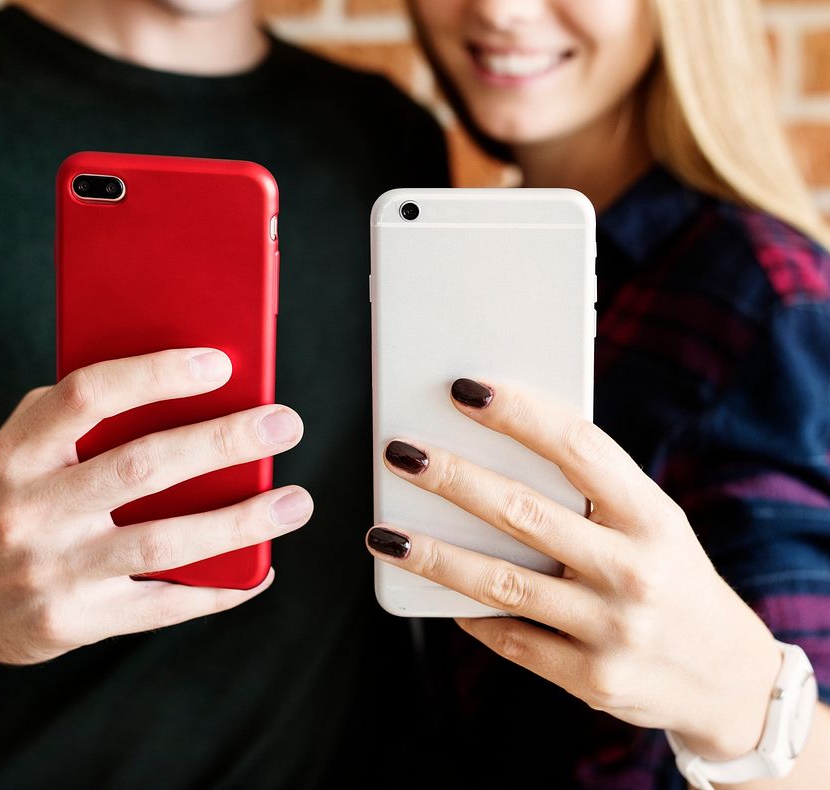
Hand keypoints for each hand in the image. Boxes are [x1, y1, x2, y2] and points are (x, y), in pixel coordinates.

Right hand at [0, 348, 310, 681]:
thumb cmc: (1, 499)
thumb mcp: (17, 446)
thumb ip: (79, 417)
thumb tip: (185, 386)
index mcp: (15, 453)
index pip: (87, 397)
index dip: (155, 374)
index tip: (220, 363)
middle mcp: (30, 511)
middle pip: (141, 466)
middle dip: (222, 442)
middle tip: (284, 424)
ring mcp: (52, 572)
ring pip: (163, 540)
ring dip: (241, 521)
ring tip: (295, 502)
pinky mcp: (74, 622)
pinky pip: (162, 605)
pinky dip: (219, 588)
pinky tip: (261, 568)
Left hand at [365, 378, 781, 761]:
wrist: (729, 680)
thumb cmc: (671, 577)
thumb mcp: (653, 524)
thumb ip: (591, 493)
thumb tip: (492, 449)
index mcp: (651, 516)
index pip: (578, 448)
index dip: (518, 414)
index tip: (464, 389)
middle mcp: (634, 570)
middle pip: (523, 513)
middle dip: (453, 479)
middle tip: (400, 454)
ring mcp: (611, 629)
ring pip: (501, 584)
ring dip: (433, 557)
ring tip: (384, 534)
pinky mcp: (590, 678)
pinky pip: (510, 639)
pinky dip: (468, 612)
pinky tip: (434, 591)